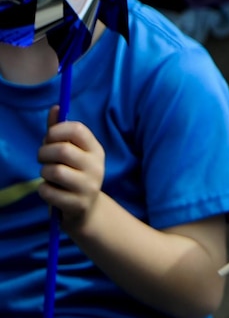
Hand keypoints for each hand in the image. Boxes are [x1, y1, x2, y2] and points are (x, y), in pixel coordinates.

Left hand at [39, 110, 105, 230]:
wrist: (86, 209)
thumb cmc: (73, 174)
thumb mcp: (71, 151)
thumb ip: (60, 131)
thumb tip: (56, 108)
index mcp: (96, 150)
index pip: (77, 129)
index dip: (57, 130)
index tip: (49, 137)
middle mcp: (96, 167)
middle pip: (62, 150)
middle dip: (43, 153)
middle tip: (43, 158)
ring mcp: (89, 187)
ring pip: (54, 171)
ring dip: (43, 172)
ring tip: (49, 176)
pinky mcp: (78, 204)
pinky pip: (48, 191)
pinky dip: (43, 190)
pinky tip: (52, 191)